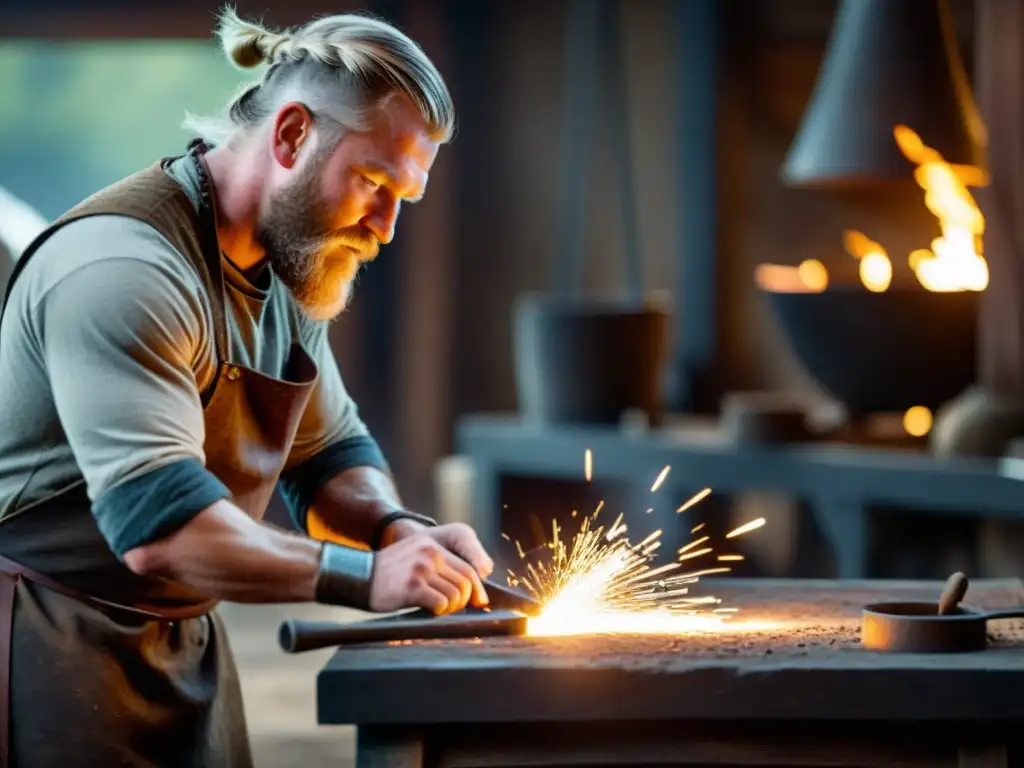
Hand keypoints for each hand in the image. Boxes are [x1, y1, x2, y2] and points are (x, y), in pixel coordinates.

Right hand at [369, 523, 494, 614]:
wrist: (359, 577)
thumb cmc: (391, 573)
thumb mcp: (417, 556)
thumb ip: (441, 565)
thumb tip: (471, 589)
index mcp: (433, 542)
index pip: (467, 566)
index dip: (477, 587)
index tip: (480, 601)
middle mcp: (430, 552)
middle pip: (466, 581)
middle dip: (466, 600)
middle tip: (456, 609)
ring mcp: (421, 568)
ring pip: (456, 594)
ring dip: (451, 607)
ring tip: (438, 608)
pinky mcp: (412, 586)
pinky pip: (440, 603)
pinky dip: (439, 611)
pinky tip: (428, 610)